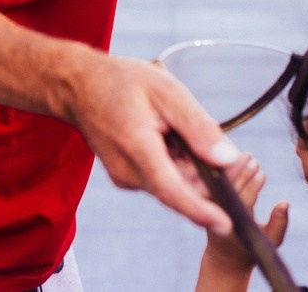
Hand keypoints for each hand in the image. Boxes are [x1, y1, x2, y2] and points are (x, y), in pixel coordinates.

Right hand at [66, 55, 241, 233]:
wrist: (79, 85)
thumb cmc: (121, 82)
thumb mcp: (167, 91)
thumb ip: (198, 127)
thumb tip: (228, 159)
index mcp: (136, 147)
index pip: (172, 190)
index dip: (200, 210)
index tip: (226, 224)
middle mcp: (127, 171)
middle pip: (179, 188)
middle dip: (205, 176)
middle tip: (218, 146)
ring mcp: (124, 176)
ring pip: (172, 183)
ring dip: (188, 166)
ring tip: (178, 128)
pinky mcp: (125, 176)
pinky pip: (160, 177)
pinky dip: (173, 163)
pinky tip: (167, 136)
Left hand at [203, 154, 288, 270]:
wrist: (224, 256)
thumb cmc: (251, 248)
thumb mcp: (269, 241)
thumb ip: (279, 224)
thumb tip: (286, 203)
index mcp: (234, 225)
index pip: (242, 201)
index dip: (252, 185)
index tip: (262, 173)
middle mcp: (218, 215)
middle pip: (229, 188)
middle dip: (241, 171)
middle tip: (253, 159)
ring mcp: (209, 208)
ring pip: (219, 182)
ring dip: (232, 168)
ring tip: (245, 155)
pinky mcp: (204, 202)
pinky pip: (213, 181)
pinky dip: (224, 170)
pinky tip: (234, 159)